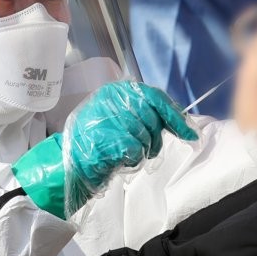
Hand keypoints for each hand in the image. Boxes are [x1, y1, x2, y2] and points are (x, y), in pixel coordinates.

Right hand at [12, 82, 196, 217]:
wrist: (67, 164)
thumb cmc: (94, 143)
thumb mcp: (115, 118)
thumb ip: (142, 113)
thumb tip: (179, 118)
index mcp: (115, 91)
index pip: (155, 98)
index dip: (175, 116)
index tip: (190, 133)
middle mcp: (112, 99)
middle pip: (154, 119)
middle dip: (155, 138)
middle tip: (145, 150)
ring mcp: (110, 118)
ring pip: (147, 137)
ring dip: (142, 151)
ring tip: (123, 154)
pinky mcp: (109, 138)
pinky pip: (137, 150)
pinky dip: (132, 159)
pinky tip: (119, 160)